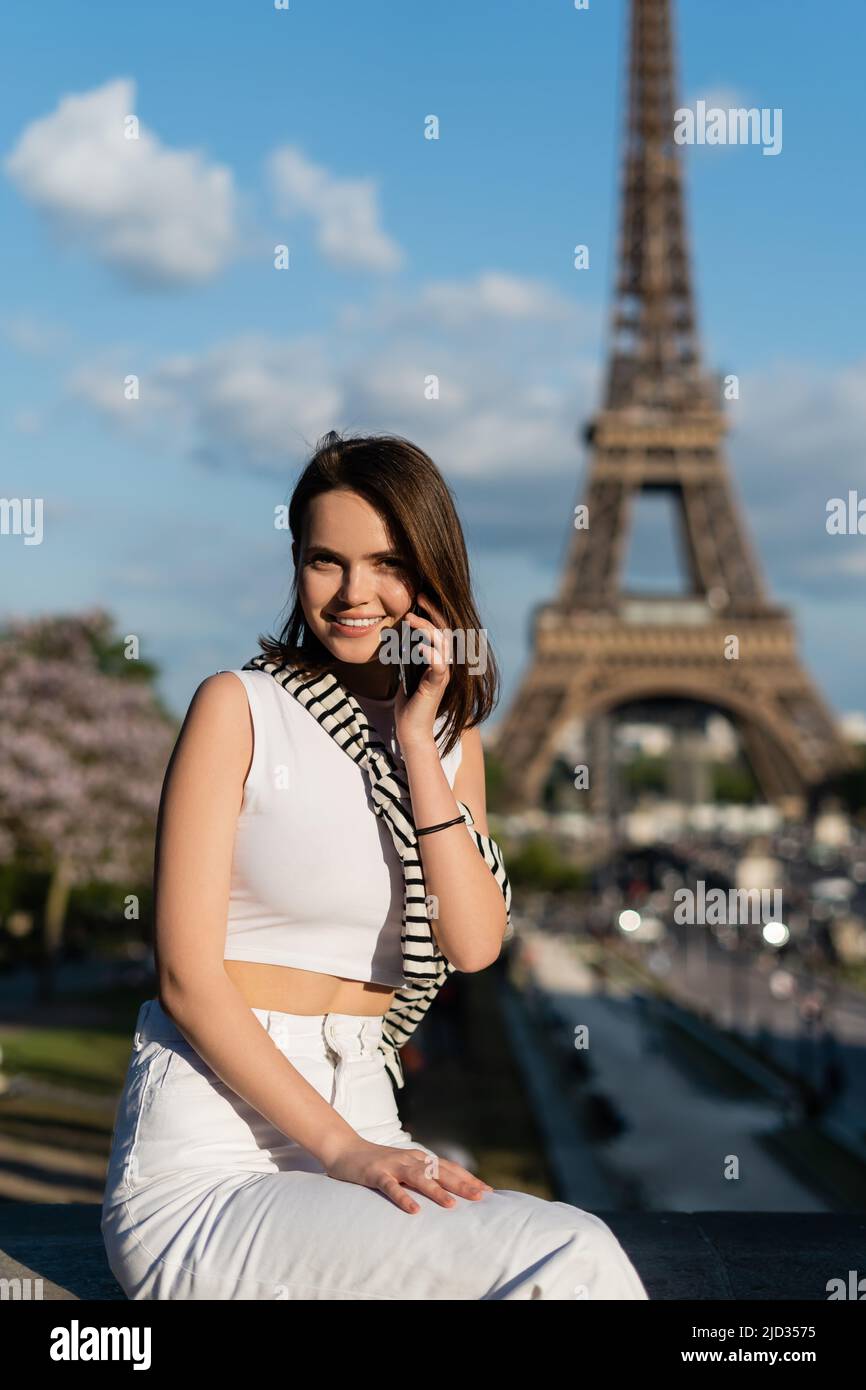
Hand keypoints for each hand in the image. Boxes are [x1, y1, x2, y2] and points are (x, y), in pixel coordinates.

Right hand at [324, 1134, 493, 1214]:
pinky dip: (403, 1197)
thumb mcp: (404, 1168)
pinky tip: (413, 1210)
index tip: (488, 1192)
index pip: (449, 1167)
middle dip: (462, 1184)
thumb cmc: (378, 1163)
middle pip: (440, 1171)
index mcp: (420, 1159)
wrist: (346, 1150)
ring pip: (419, 1177)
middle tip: (481, 1197)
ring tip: (451, 1205)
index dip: (469, 1178)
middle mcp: (411, 1159)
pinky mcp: (376, 1173)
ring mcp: (393, 1165)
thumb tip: (446, 1191)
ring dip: (436, 1191)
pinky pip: (391, 1186)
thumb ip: (422, 1176)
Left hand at [393, 591, 450, 751]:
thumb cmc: (408, 703)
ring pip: (442, 644)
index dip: (432, 611)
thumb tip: (399, 635)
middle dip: (432, 611)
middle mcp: (445, 664)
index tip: (419, 597)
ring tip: (410, 619)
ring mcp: (443, 674)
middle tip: (419, 596)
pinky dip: (430, 654)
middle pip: (445, 630)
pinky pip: (439, 667)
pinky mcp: (436, 686)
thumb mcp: (406, 672)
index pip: (440, 629)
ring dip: (426, 629)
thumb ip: (407, 655)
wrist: (412, 729)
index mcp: (439, 659)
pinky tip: (419, 647)